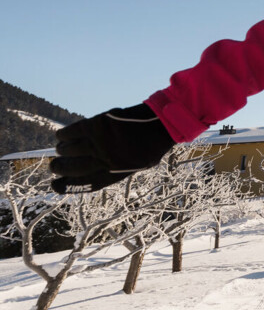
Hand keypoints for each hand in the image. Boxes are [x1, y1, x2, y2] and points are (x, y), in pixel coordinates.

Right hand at [50, 103, 174, 192]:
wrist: (162, 123)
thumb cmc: (152, 144)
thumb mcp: (138, 164)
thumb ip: (117, 169)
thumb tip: (94, 170)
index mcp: (116, 173)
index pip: (85, 184)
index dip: (67, 186)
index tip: (54, 185)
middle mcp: (105, 160)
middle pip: (72, 168)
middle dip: (59, 168)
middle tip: (54, 165)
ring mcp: (100, 142)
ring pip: (69, 150)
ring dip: (62, 150)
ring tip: (62, 149)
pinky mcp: (96, 125)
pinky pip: (71, 132)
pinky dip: (63, 135)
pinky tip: (61, 136)